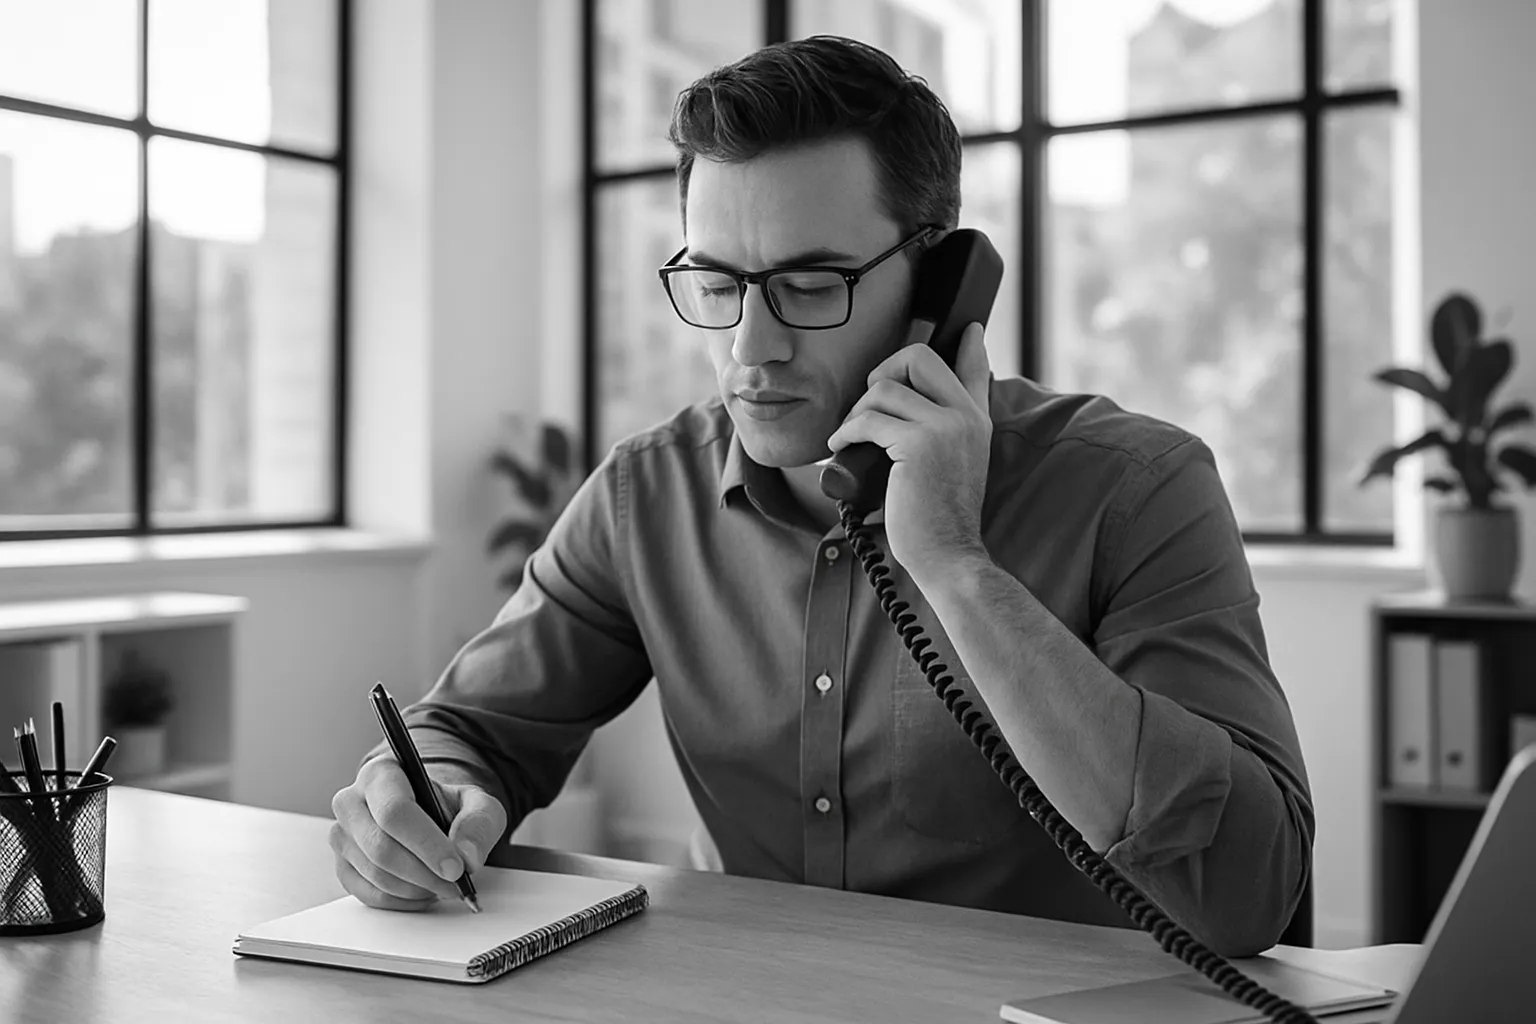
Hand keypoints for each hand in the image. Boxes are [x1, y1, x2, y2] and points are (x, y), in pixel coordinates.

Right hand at [329, 756, 506, 910]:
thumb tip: (467, 857)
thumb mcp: (477, 803)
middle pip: (381, 847)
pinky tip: (424, 891)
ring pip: (375, 874)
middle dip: (424, 873)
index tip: (456, 867)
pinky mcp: (342, 867)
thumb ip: (479, 823)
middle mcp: (351, 802)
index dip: (427, 844)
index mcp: (381, 773)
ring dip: (417, 888)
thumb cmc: (447, 806)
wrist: (428, 816)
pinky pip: (369, 894)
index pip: (395, 811)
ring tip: (444, 884)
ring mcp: (342, 837)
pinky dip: (402, 900)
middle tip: (456, 883)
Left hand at [827, 322, 992, 581]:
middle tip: (870, 406)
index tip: (970, 330)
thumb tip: (903, 418)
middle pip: (919, 357)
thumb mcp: (951, 470)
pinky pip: (869, 419)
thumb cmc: (937, 520)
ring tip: (850, 436)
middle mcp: (965, 417)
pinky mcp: (918, 445)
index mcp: (976, 422)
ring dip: (856, 410)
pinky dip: (846, 431)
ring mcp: (945, 428)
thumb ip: (939, 438)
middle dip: (884, 371)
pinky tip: (840, 447)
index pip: (977, 369)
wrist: (947, 554)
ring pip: (885, 388)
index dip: (971, 346)